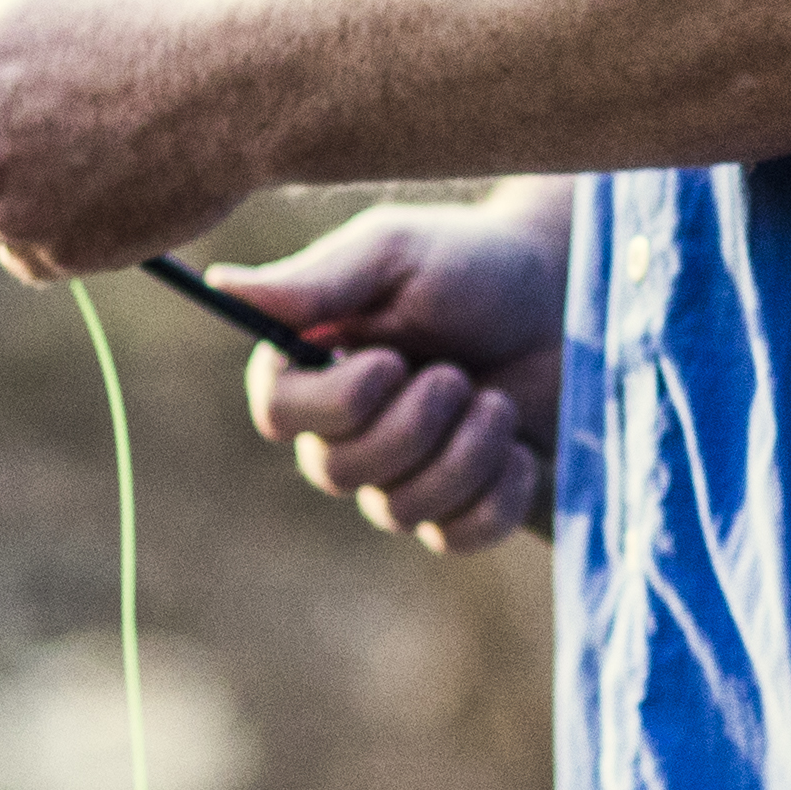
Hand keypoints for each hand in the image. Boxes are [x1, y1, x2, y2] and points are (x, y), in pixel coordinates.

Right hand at [218, 187, 575, 556]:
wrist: (569, 301)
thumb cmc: (476, 263)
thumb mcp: (396, 252)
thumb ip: (318, 279)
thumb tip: (221, 285)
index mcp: (316, 363)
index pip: (279, 416)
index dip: (336, 402)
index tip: (389, 360)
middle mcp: (347, 428)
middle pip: (337, 472)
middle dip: (413, 425)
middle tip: (458, 373)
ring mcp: (402, 475)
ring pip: (399, 510)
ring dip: (464, 452)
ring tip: (496, 400)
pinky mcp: (458, 508)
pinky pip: (456, 537)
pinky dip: (497, 495)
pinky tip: (519, 449)